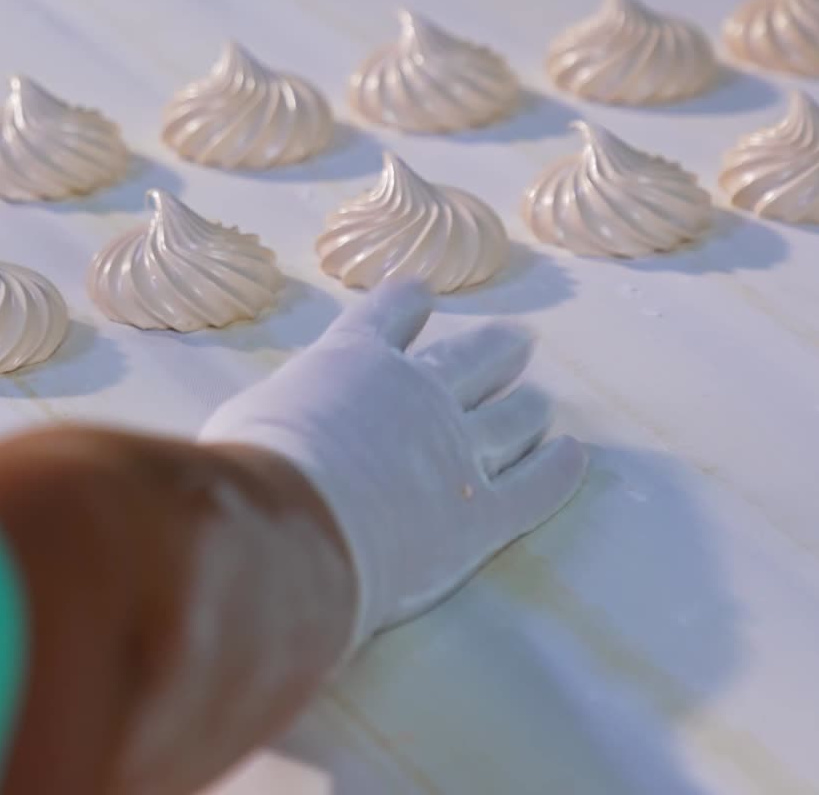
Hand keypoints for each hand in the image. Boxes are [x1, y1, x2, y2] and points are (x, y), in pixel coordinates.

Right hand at [200, 281, 585, 653]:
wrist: (291, 528)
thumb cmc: (248, 469)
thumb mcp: (244, 418)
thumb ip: (274, 410)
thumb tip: (261, 424)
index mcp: (354, 359)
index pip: (389, 314)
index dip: (407, 301)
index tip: (421, 290)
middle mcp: (417, 391)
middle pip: (471, 358)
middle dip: (495, 347)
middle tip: (517, 341)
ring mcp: (457, 448)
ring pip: (512, 416)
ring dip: (529, 406)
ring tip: (542, 402)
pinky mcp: (482, 513)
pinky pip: (535, 485)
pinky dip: (558, 469)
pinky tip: (574, 456)